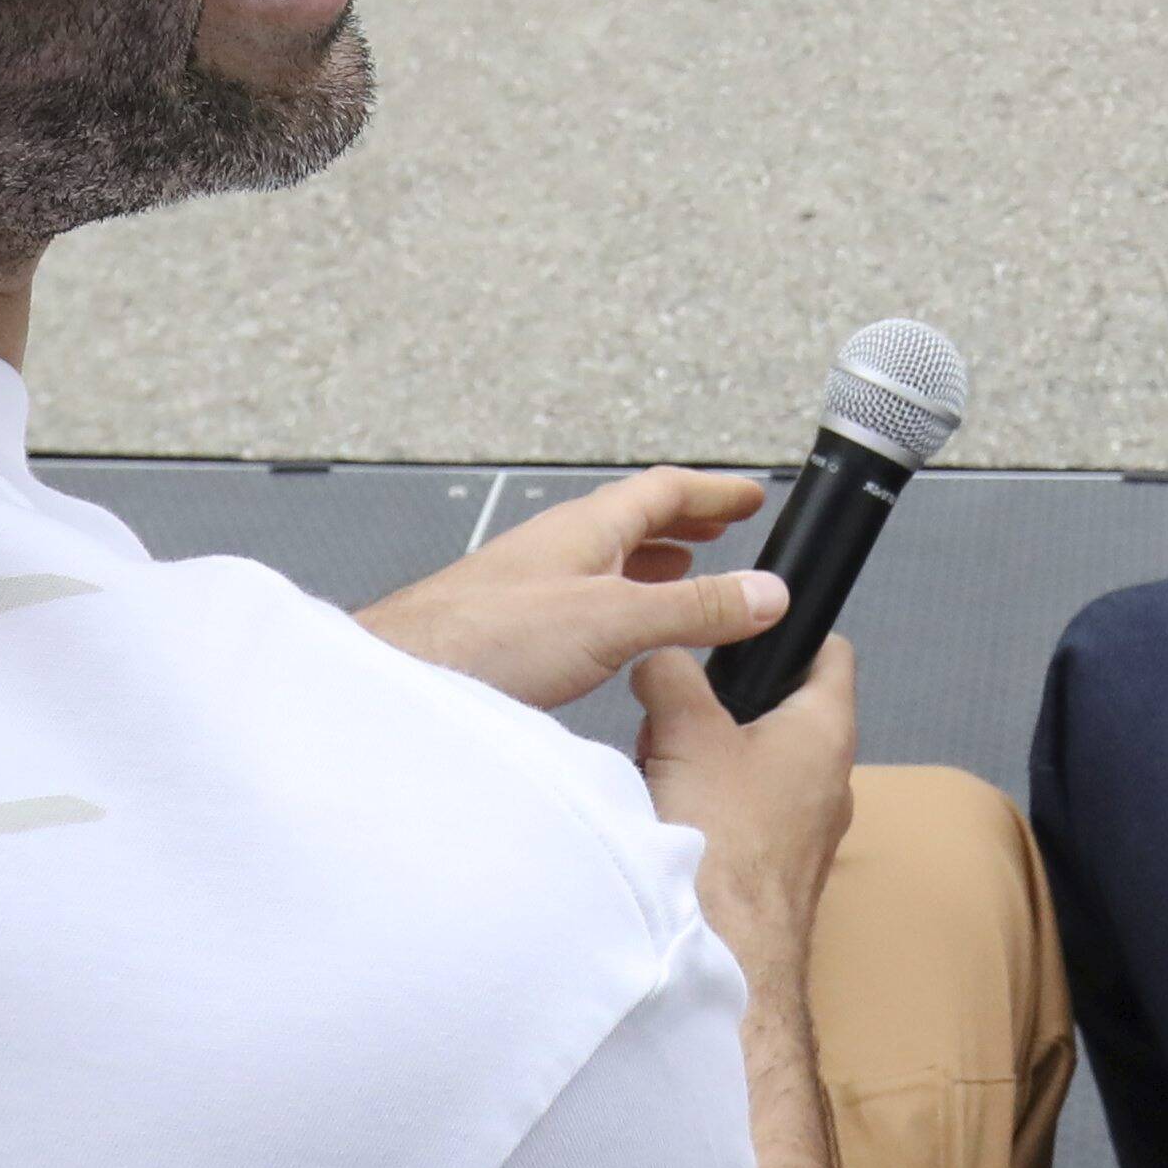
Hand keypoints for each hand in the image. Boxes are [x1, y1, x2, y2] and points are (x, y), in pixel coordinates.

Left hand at [359, 468, 785, 709]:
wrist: (404, 679)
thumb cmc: (485, 637)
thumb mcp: (613, 619)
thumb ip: (692, 607)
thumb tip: (764, 592)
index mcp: (587, 527)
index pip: (665, 489)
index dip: (715, 491)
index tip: (752, 494)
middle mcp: (559, 547)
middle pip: (635, 518)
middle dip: (687, 520)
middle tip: (725, 526)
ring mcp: (533, 583)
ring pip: (608, 558)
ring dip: (654, 560)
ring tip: (683, 572)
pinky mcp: (514, 626)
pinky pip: (584, 596)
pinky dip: (621, 600)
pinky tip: (619, 631)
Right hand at [634, 634, 857, 967]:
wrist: (724, 952)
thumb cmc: (722, 840)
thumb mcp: (685, 731)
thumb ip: (672, 674)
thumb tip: (660, 659)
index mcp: (826, 731)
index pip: (831, 654)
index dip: (791, 632)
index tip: (744, 630)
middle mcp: (830, 779)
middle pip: (779, 711)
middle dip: (720, 707)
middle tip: (673, 717)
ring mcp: (809, 829)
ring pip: (757, 766)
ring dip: (708, 760)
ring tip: (664, 772)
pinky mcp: (780, 869)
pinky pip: (747, 816)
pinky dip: (710, 806)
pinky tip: (671, 819)